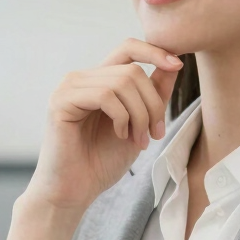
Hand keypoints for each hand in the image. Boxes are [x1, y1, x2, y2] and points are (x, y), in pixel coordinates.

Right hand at [25, 39, 182, 212]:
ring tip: (138, 140)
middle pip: (133, 71)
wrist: (75, 191)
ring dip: (140, 115)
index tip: (178, 66)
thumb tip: (173, 64)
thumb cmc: (102, 161)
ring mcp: (69, 88)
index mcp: (98, 81)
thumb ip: (153, 95)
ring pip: (122, 82)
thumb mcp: (139, 124)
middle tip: (155, 134)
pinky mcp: (61, 101)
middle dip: (153, 104)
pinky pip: (105, 96)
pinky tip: (119, 135)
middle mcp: (82, 79)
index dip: (154, 51)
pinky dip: (122, 117)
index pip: (128, 48)